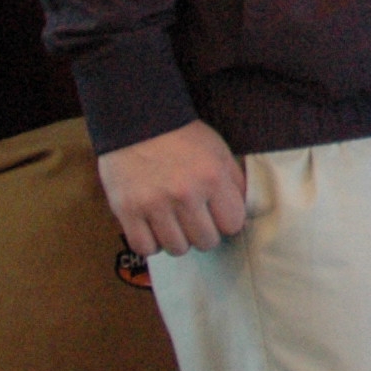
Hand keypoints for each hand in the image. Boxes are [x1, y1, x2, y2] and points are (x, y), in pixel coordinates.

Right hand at [97, 120, 247, 256]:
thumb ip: (234, 182)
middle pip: (206, 242)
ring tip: (173, 222)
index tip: (217, 214)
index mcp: (212, 177)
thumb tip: (243, 213)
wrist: (137, 121)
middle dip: (203, 232)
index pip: (232, 224)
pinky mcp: (127, 210)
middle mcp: (185, 193)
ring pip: (177, 249)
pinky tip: (153, 227)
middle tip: (194, 219)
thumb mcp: (218, 151)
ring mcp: (154, 204)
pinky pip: (145, 248)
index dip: (226, 221)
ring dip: (178, 239)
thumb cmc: (182, 137)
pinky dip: (151, 242)